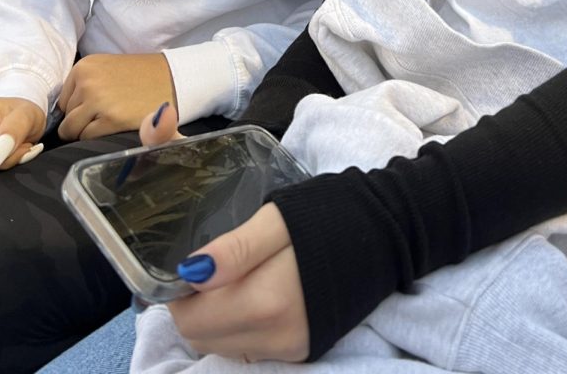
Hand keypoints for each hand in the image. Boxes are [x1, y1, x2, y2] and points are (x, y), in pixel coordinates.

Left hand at [57, 53, 176, 140]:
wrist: (172, 78)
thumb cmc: (139, 77)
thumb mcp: (106, 70)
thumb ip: (84, 85)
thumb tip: (61, 114)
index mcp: (84, 67)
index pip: (63, 100)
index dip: (78, 108)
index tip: (96, 107)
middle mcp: (87, 82)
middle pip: (66, 116)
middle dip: (81, 120)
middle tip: (105, 114)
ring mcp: (98, 101)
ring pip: (72, 130)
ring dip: (87, 131)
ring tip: (109, 121)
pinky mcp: (111, 119)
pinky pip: (87, 138)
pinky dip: (98, 138)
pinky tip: (115, 126)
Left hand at [137, 105, 308, 361]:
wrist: (386, 234)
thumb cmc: (329, 216)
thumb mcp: (278, 219)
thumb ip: (234, 249)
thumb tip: (189, 272)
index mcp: (266, 302)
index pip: (191, 319)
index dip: (179, 293)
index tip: (188, 264)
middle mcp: (275, 336)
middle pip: (202, 338)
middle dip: (193, 308)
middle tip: (208, 268)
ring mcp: (290, 348)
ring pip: (223, 347)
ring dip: (214, 319)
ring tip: (231, 278)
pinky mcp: (301, 350)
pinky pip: (249, 348)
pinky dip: (238, 326)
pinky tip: (252, 293)